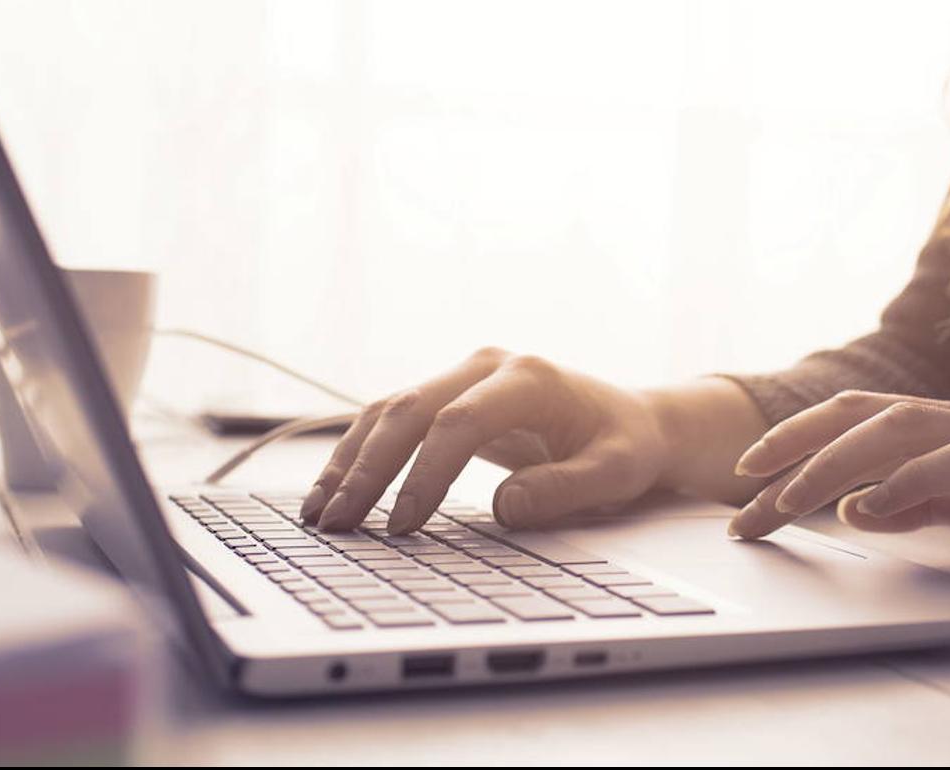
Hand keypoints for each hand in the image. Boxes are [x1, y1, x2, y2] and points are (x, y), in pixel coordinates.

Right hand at [299, 347, 668, 532]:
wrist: (631, 420)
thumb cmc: (626, 446)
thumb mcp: (616, 473)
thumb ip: (565, 489)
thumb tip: (503, 507)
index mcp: (529, 378)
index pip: (459, 422)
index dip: (425, 473)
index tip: (403, 524)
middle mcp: (488, 366)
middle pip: (410, 410)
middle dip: (369, 469)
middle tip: (339, 523)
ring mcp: (464, 377)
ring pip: (389, 411)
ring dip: (351, 461)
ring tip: (319, 513)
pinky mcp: (449, 397)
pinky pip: (393, 420)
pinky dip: (361, 454)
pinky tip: (334, 491)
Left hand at [729, 390, 949, 596]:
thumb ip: (922, 502)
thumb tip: (855, 506)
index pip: (858, 420)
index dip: (798, 440)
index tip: (750, 478)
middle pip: (860, 416)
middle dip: (792, 448)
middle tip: (739, 488)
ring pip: (896, 433)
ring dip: (831, 467)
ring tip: (783, 501)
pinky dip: (907, 483)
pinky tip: (869, 508)